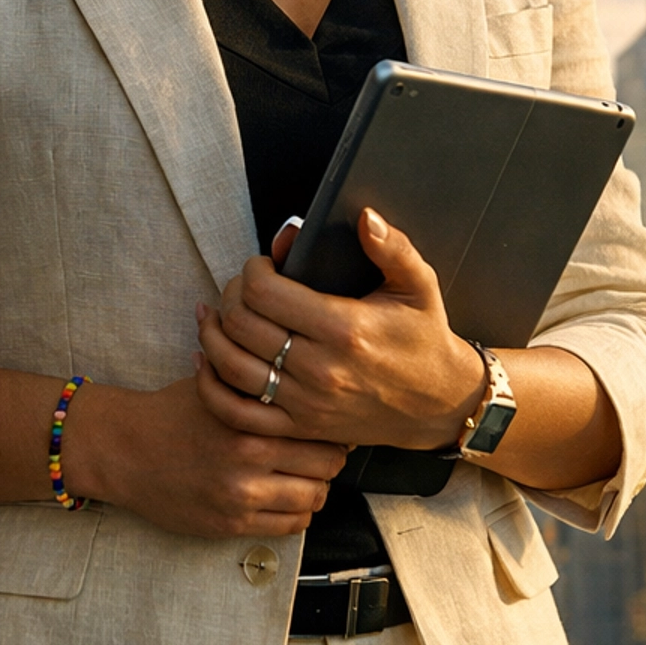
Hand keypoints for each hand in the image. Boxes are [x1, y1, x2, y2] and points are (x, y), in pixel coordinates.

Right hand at [63, 373, 344, 539]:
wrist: (124, 450)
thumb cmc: (171, 411)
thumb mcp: (214, 381)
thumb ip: (255, 373)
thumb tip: (295, 357)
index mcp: (250, 422)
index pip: (321, 431)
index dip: (331, 428)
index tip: (326, 425)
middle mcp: (249, 462)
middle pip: (326, 468)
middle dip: (330, 460)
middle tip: (321, 453)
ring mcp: (240, 499)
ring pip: (312, 500)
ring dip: (316, 488)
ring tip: (305, 476)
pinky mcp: (230, 525)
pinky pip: (288, 527)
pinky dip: (297, 514)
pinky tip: (286, 498)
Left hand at [195, 211, 485, 452]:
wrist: (438, 403)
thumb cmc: (424, 339)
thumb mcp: (418, 285)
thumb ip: (392, 247)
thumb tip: (365, 217)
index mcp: (344, 327)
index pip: (265, 292)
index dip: (252, 270)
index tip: (263, 264)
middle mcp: (320, 368)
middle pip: (242, 324)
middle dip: (230, 295)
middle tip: (241, 287)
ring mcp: (307, 402)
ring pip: (231, 366)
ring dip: (213, 335)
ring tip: (216, 315)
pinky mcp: (300, 427)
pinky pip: (237, 412)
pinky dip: (211, 387)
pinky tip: (207, 362)